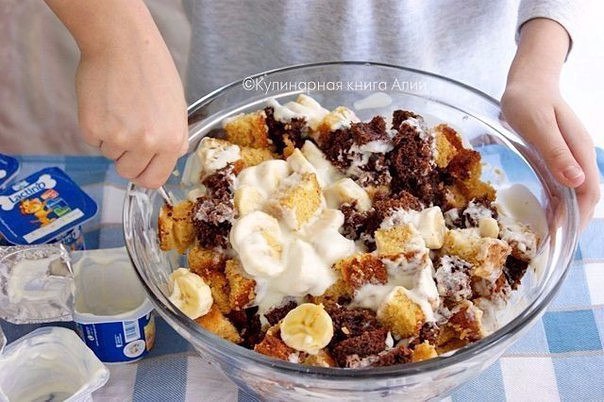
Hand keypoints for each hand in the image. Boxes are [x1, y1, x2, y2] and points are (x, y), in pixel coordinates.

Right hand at [45, 0, 187, 188]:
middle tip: (126, 135)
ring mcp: (119, 138)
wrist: (122, 45)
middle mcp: (147, 144)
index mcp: (172, 141)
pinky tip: (106, 105)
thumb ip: (173, 138)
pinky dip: (96, 127)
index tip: (140, 168)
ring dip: (111, 139)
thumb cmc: (152, 70)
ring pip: (110, 155)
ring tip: (119, 110)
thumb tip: (170, 157)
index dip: (145, 175)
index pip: (154, 180)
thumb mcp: (177, 108)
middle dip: (126, 159)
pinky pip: (93, 141)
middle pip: (129, 173)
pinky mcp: (93, 129)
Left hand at [502, 18, 598, 229]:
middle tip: (553, 245)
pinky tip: (542, 216)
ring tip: (547, 238)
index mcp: (579, 151)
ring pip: (571, 194)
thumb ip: (556, 152)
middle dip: (572, 222)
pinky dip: (554, 203)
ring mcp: (567, 158)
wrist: (527, 80)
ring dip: (563, 216)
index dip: (581, 217)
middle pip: (583, 197)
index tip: (567, 237)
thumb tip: (577, 181)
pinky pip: (558, 186)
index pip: (590, 192)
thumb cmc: (529, 98)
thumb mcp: (538, 125)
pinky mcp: (555, 157)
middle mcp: (578, 157)